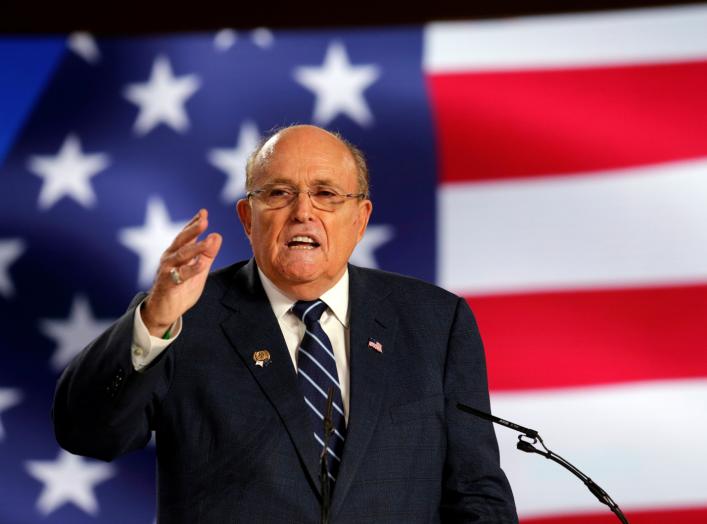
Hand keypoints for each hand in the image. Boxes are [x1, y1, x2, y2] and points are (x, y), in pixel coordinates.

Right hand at [141, 209, 221, 336]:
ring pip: (182, 255)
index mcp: (176, 253)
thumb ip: (207, 255)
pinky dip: (192, 268)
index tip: (203, 212)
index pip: (186, 235)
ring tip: (208, 240)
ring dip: (196, 247)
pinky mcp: (168, 283)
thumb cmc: (180, 289)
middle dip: (193, 229)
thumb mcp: (198, 270)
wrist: (163, 311)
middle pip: (182, 240)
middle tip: (204, 219)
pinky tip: (202, 263)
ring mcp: (167, 270)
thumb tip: (217, 235)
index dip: (194, 223)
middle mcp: (169, 258)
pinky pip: (181, 274)